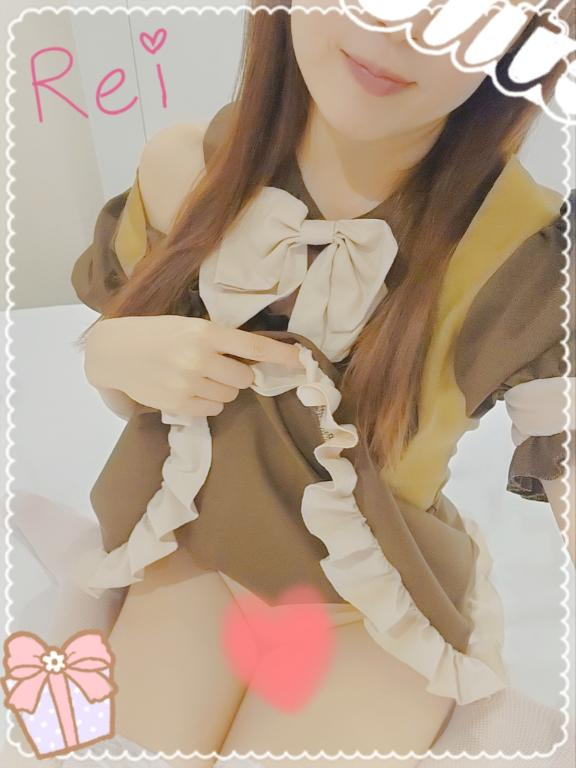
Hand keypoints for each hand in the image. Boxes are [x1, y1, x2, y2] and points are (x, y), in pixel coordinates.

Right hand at [84, 315, 302, 419]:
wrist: (113, 352)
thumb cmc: (156, 334)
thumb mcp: (188, 326)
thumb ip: (218, 340)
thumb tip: (253, 361)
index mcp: (204, 332)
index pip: (253, 347)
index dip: (281, 355)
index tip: (302, 361)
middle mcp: (199, 358)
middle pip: (244, 378)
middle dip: (238, 375)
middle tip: (219, 367)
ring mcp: (188, 384)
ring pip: (229, 396)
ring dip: (222, 389)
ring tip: (199, 377)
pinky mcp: (177, 404)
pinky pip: (212, 410)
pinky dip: (207, 402)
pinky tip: (189, 390)